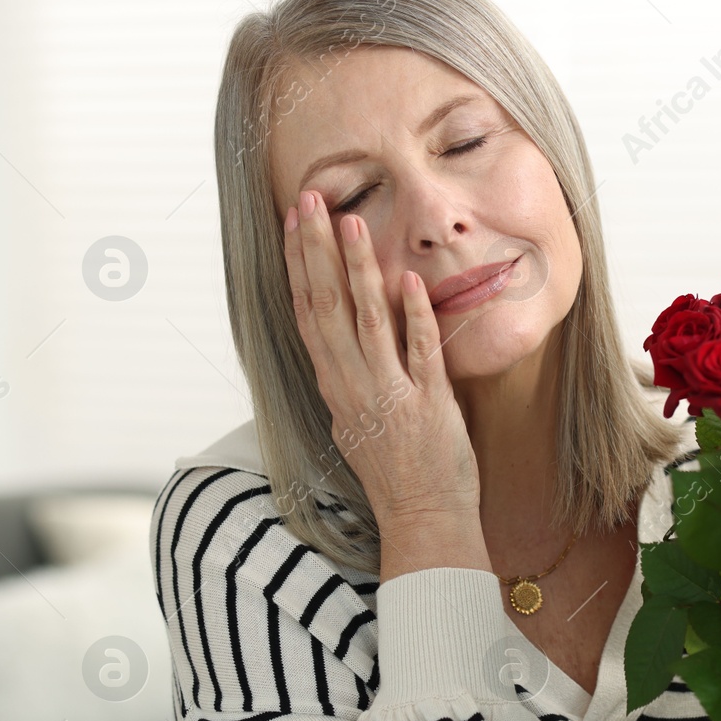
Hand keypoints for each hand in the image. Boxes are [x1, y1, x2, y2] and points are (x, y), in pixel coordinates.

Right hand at [283, 189, 480, 528]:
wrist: (422, 519)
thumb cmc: (397, 472)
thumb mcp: (359, 420)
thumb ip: (351, 379)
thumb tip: (340, 342)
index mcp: (335, 386)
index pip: (307, 313)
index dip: (298, 265)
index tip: (293, 222)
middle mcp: (352, 387)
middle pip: (324, 307)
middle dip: (315, 251)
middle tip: (310, 201)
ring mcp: (388, 395)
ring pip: (365, 321)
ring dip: (357, 270)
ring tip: (351, 222)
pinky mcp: (427, 407)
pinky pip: (417, 353)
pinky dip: (412, 316)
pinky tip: (406, 279)